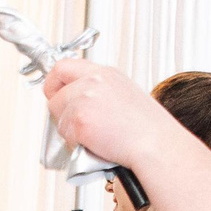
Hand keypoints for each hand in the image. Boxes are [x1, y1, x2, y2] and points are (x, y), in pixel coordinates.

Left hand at [43, 61, 180, 170]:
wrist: (155, 143)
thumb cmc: (146, 127)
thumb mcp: (123, 94)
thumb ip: (97, 91)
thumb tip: (77, 101)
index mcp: (104, 73)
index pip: (63, 67)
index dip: (54, 83)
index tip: (56, 94)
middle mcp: (92, 81)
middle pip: (55, 93)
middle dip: (61, 112)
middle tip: (76, 124)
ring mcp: (84, 99)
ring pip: (58, 117)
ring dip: (70, 131)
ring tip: (95, 136)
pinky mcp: (80, 120)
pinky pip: (64, 135)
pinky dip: (75, 144)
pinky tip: (95, 144)